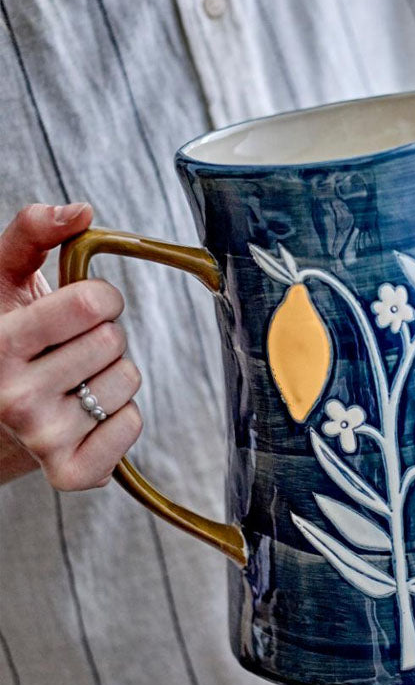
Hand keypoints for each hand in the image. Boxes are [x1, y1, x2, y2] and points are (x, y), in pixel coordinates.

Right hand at [0, 204, 141, 488]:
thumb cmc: (10, 338)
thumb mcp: (5, 281)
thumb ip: (32, 234)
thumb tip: (80, 210)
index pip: (91, 302)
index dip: (99, 297)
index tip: (81, 308)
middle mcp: (12, 397)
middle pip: (113, 341)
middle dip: (103, 337)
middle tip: (69, 351)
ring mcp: (41, 439)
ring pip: (127, 380)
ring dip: (112, 375)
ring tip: (74, 383)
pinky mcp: (71, 473)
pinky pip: (133, 424)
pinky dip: (121, 416)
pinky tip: (85, 416)